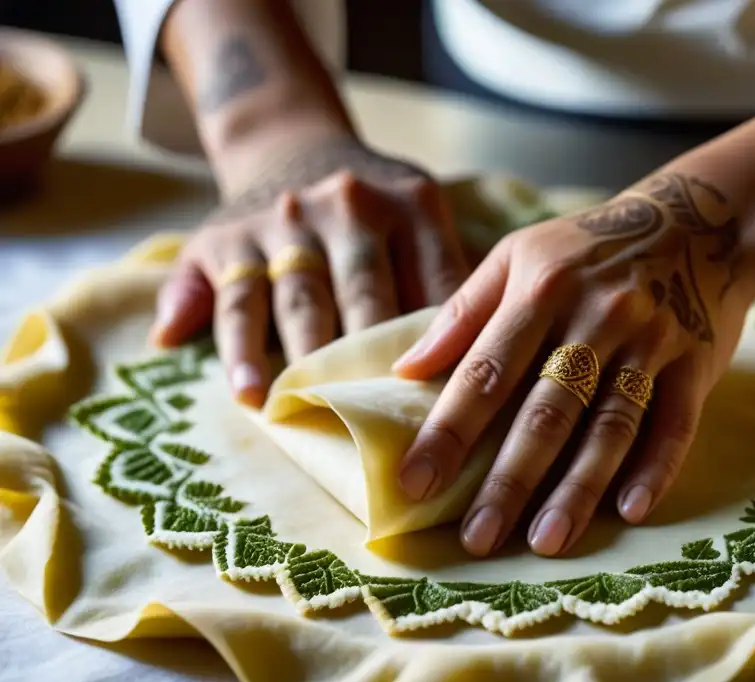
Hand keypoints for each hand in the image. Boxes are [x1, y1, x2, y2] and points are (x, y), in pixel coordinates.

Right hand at [151, 132, 467, 405]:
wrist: (288, 143)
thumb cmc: (372, 209)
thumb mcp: (421, 215)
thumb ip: (449, 274)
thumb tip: (484, 355)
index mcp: (412, 205)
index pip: (437, 281)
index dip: (445, 345)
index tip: (448, 404)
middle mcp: (349, 206)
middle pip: (367, 295)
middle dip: (374, 361)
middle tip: (382, 425)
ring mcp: (287, 221)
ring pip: (301, 303)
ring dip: (304, 362)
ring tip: (304, 413)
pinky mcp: (229, 239)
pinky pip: (236, 302)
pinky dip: (238, 349)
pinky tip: (248, 395)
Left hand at [393, 172, 754, 557]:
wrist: (698, 219)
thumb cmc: (589, 246)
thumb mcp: (520, 255)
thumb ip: (463, 312)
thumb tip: (405, 368)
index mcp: (540, 289)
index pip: (485, 372)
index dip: (448, 431)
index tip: (415, 483)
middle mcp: (594, 317)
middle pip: (546, 410)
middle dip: (508, 479)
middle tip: (477, 538)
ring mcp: (649, 342)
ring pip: (609, 425)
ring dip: (578, 487)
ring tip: (546, 541)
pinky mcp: (695, 364)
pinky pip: (674, 424)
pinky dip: (654, 468)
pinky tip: (629, 510)